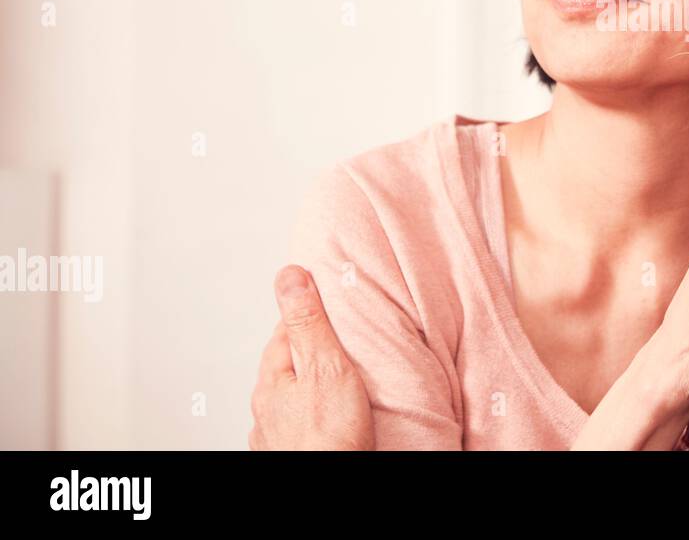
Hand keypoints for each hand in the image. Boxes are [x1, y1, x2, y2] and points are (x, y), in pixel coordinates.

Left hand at [248, 265, 374, 449]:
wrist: (327, 492)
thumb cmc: (329, 438)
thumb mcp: (325, 366)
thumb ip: (309, 322)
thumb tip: (289, 275)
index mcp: (272, 377)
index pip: (287, 328)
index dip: (311, 313)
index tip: (331, 304)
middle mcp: (265, 405)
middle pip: (289, 363)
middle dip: (313, 351)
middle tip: (344, 341)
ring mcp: (273, 433)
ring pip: (293, 396)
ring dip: (313, 386)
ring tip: (342, 381)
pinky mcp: (289, 452)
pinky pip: (300, 423)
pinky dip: (314, 415)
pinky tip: (330, 418)